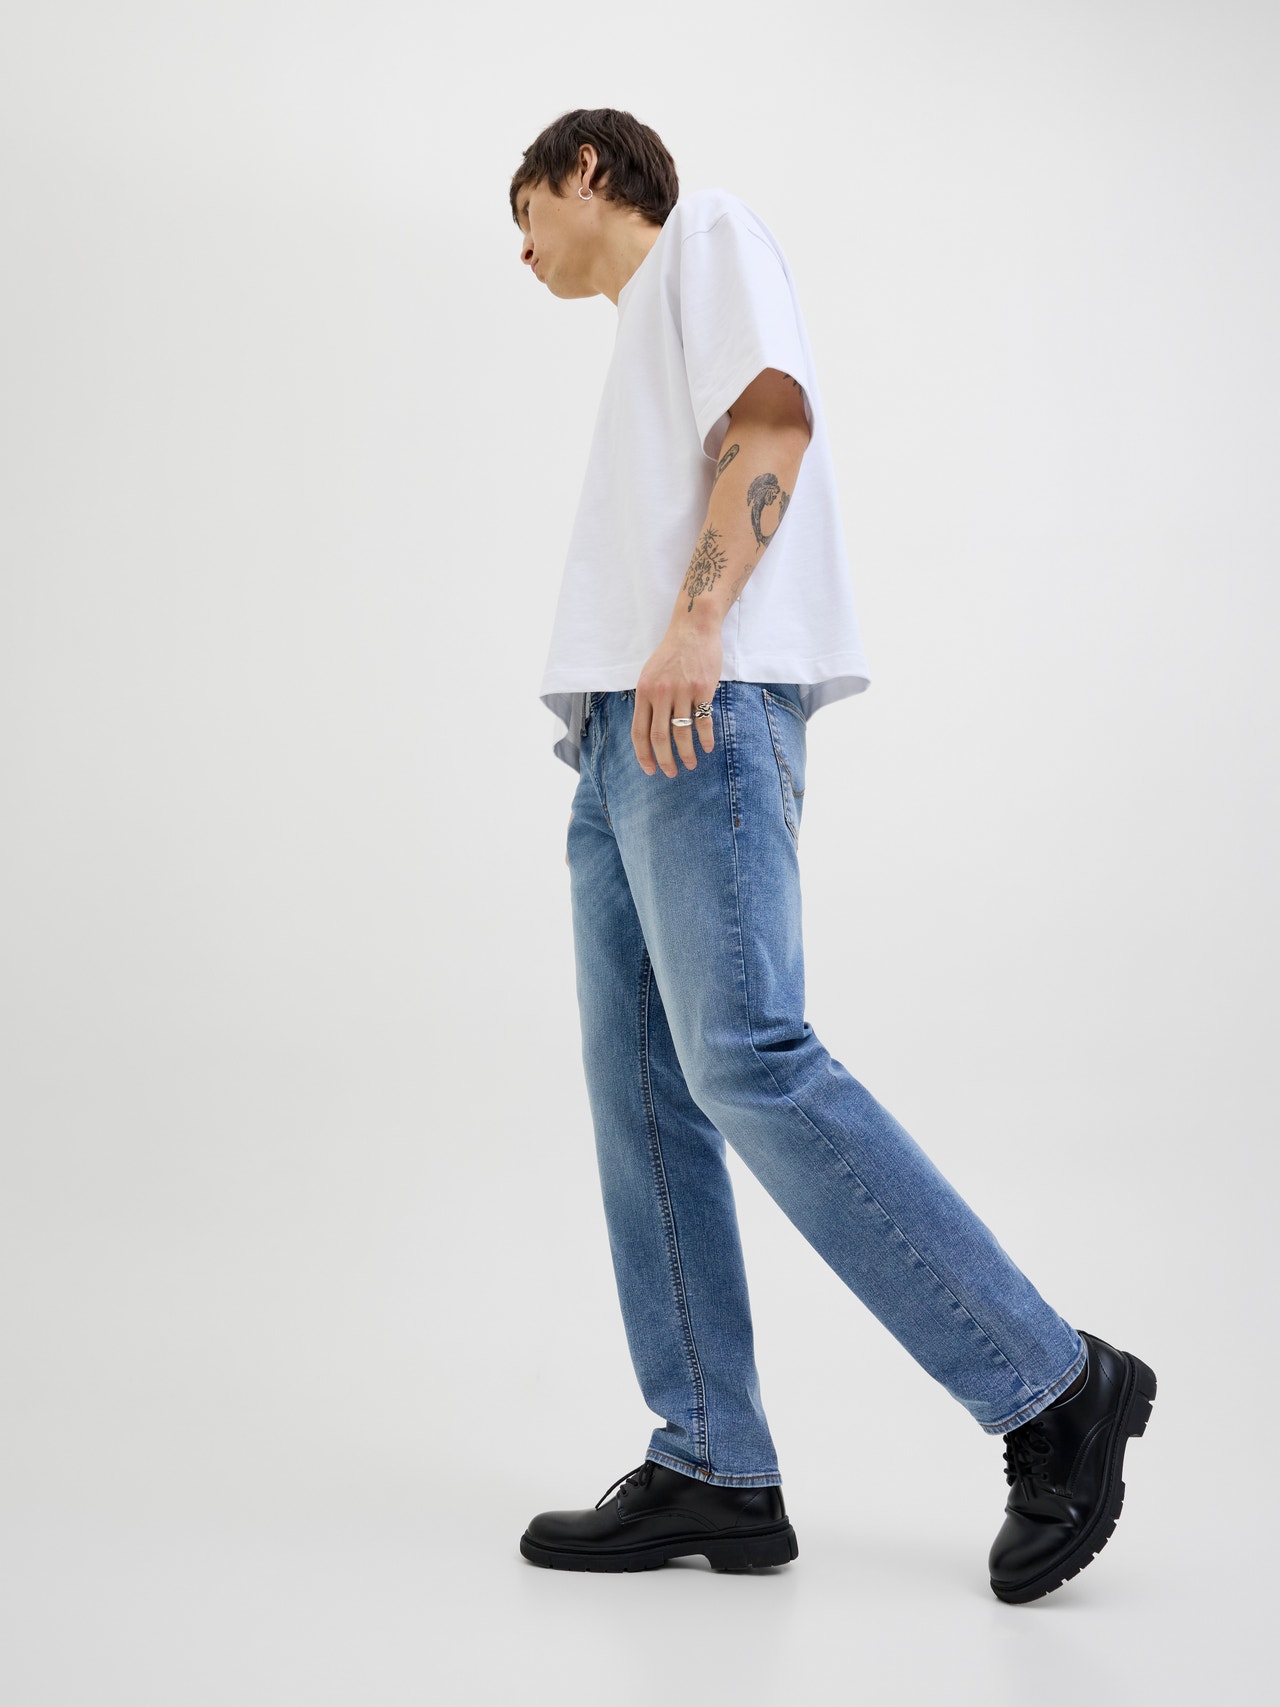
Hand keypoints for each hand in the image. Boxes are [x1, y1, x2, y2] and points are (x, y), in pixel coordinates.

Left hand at [632, 622, 721, 776]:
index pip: (639, 732)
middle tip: (671, 773)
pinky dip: (706, 738)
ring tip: (691, 764)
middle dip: (664, 760)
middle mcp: (660, 693)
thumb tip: (648, 731)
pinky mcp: (702, 688)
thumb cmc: (672, 653)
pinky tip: (707, 747)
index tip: (650, 770)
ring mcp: (682, 691)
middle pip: (659, 737)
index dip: (643, 755)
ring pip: (682, 732)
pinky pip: (703, 720)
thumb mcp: (650, 674)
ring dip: (686, 753)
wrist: (694, 629)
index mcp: (644, 691)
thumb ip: (648, 700)